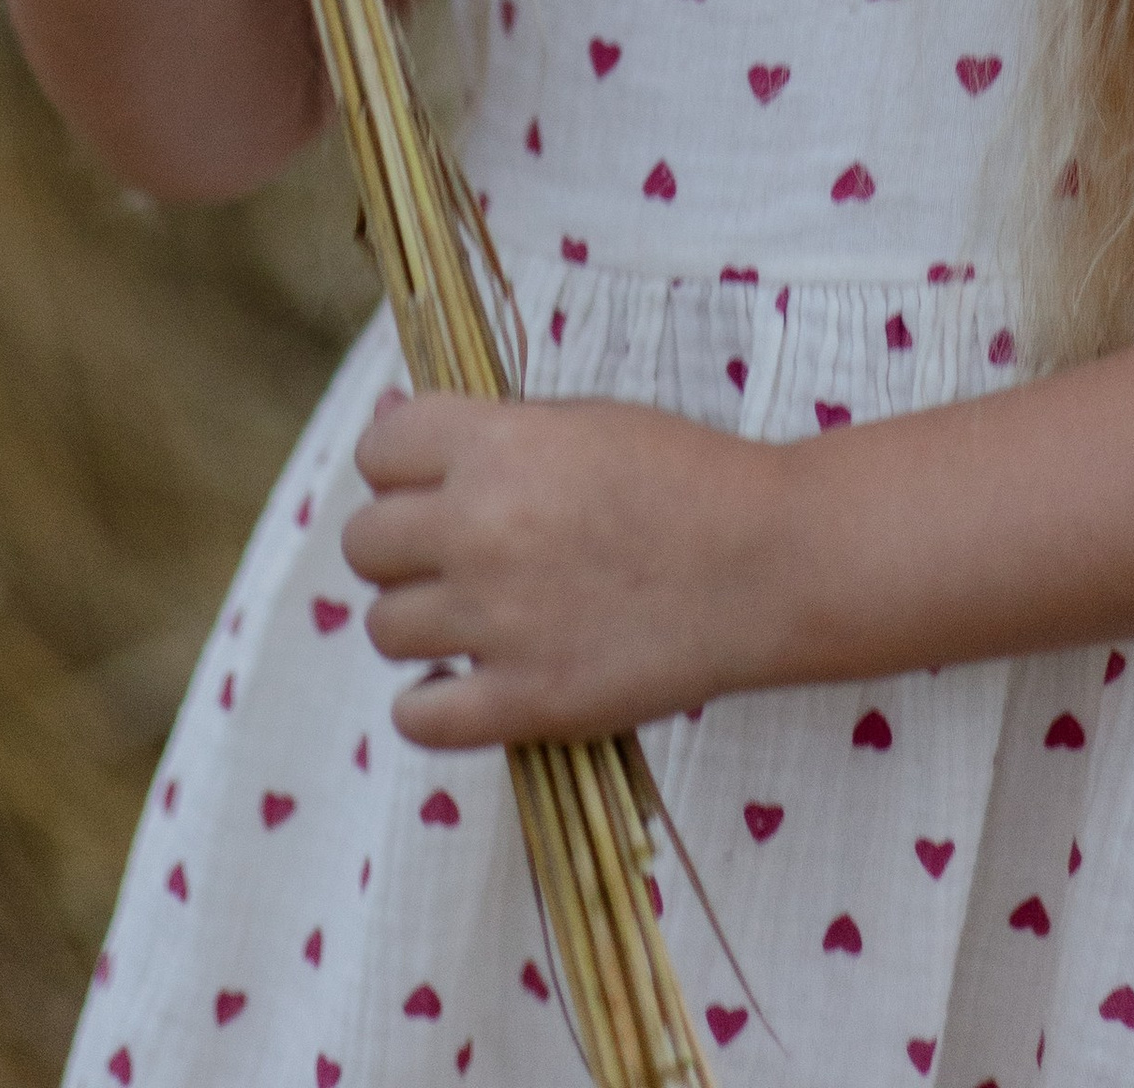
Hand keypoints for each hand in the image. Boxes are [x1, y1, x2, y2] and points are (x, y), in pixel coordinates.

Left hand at [343, 390, 782, 746]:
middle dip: (401, 547)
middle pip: (366, 545)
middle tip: (454, 555)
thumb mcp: (579, 421)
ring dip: (420, 623)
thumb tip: (387, 416)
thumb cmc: (681, 476)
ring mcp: (499, 621)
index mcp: (494, 446)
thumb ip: (482, 427)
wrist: (768, 562)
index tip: (431, 485)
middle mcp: (480, 529)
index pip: (378, 450)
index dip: (400, 467)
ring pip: (385, 628)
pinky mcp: (528, 701)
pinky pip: (418, 717)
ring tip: (473, 618)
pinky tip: (467, 682)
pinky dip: (431, 703)